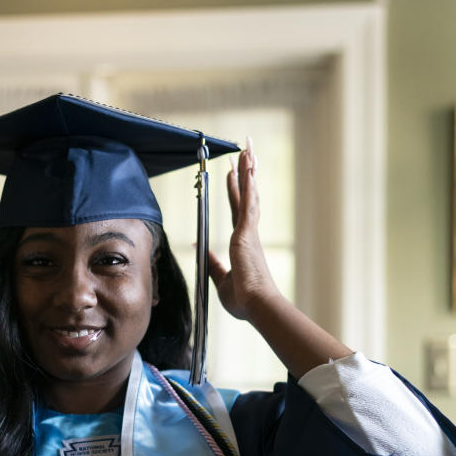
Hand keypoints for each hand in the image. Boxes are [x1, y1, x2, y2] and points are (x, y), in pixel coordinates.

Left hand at [208, 137, 281, 320]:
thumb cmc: (244, 299)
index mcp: (244, 243)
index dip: (237, 190)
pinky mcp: (247, 233)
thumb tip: (198, 247)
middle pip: (246, 195)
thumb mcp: (220, 279)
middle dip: (245, 172)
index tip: (234, 173)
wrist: (257, 307)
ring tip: (247, 148)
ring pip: (249, 193)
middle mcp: (249, 233)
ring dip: (247, 170)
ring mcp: (249, 232)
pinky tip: (247, 165)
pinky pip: (248, 201)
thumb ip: (211, 262)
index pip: (239, 209)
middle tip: (245, 151)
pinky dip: (247, 182)